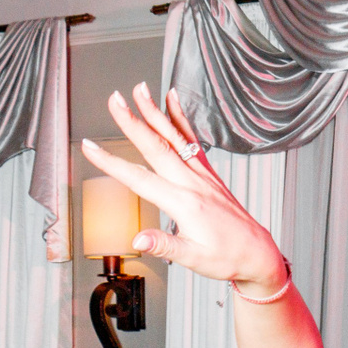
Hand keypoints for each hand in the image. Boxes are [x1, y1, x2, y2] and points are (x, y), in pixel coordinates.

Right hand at [80, 83, 287, 293]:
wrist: (257, 252)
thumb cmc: (227, 257)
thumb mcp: (194, 258)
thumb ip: (165, 246)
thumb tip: (137, 240)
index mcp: (184, 203)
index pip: (140, 179)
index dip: (112, 162)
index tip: (90, 147)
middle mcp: (193, 183)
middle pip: (156, 147)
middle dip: (133, 121)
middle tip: (115, 99)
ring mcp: (202, 175)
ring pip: (174, 137)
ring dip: (155, 111)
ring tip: (140, 89)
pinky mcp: (209, 174)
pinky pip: (192, 140)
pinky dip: (181, 119)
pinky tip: (173, 101)